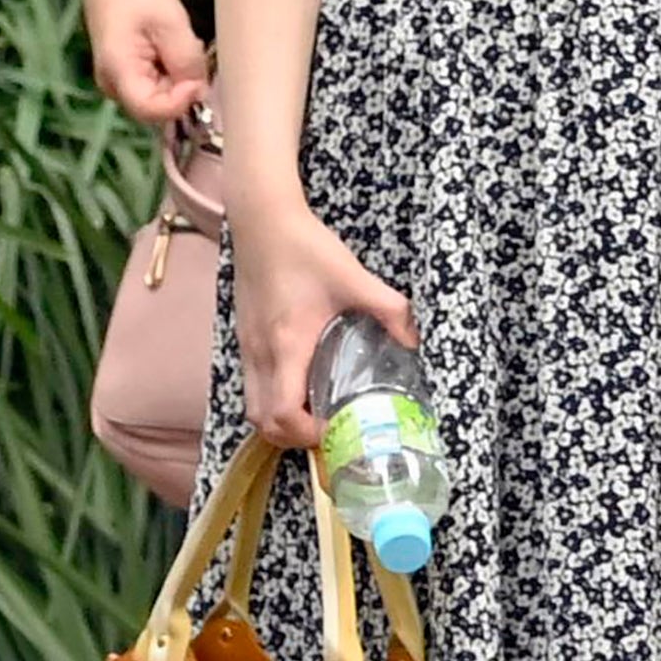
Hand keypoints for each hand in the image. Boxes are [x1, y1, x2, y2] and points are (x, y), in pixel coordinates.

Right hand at [79, 0, 210, 126]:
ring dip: (181, 80)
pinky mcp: (128, 79)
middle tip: (189, 51)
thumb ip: (186, 62)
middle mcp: (113, 86)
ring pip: (163, 99)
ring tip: (177, 45)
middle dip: (184, 88)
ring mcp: (119, 85)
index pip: (151, 111)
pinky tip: (172, 50)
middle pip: (160, 108)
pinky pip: (159, 89)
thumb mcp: (171, 23)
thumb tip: (200, 93)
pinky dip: (174, 75)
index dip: (181, 102)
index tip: (198, 79)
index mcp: (117, 71)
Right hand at [234, 207, 412, 451]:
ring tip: (318, 414)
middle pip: (261, 421)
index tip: (338, 429)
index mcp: (286, 346)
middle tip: (331, 429)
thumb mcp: (355, 279)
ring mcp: (247, 348)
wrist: (263, 223)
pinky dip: (273, 400)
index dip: (307, 434)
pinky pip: (252, 386)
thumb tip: (415, 341)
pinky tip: (303, 387)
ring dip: (280, 420)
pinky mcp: (245, 339)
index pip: (282, 413)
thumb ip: (391, 310)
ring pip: (252, 406)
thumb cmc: (306, 250)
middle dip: (293, 437)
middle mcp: (259, 354)